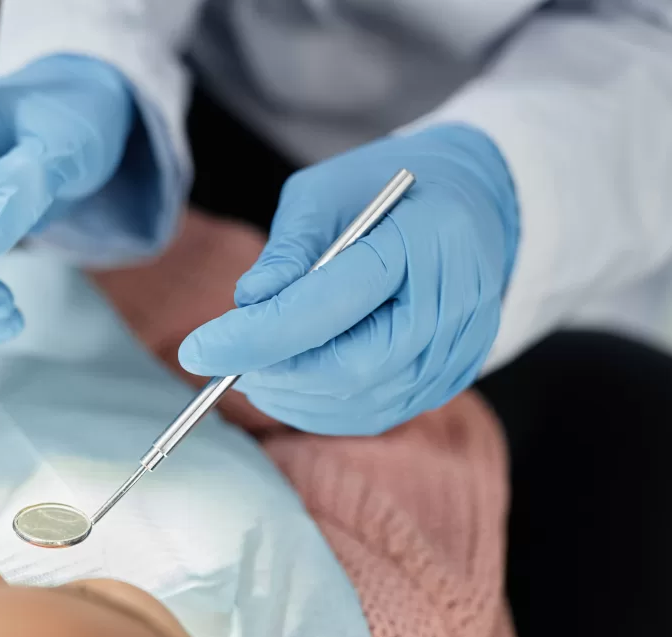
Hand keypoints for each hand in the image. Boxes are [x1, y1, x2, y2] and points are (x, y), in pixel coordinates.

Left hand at [178, 125, 519, 434]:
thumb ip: (289, 249)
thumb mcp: (327, 191)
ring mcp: (459, 349)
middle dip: (273, 372)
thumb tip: (247, 305)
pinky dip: (321, 409)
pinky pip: (376, 413)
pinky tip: (289, 386)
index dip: (257, 336)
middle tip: (222, 361)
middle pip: (351, 367)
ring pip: (361, 401)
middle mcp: (453, 304)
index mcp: (421, 242)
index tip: (196, 350)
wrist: (475, 204)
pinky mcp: (450, 378)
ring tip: (250, 369)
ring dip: (291, 397)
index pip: (329, 305)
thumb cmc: (388, 188)